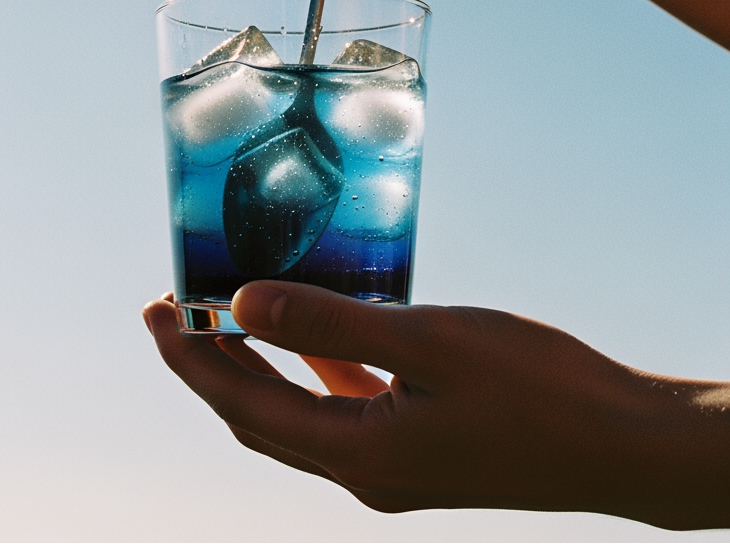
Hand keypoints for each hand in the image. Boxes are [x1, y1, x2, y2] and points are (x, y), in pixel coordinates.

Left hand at [144, 282, 729, 529]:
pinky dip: (315, 373)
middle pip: (260, 418)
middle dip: (210, 364)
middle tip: (173, 309)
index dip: (191, 360)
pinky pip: (344, 411)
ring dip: (258, 367)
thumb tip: (242, 306)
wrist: (624, 445)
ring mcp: (395, 468)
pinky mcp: (423, 452)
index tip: (154, 311)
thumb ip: (332, 324)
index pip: (242, 406)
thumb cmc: (536, 389)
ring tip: (228, 316)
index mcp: (358, 454)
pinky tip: (321, 340)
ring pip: (299, 416)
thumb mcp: (428, 343)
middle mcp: (366, 473)